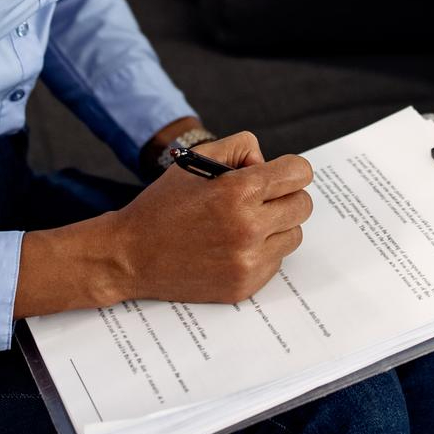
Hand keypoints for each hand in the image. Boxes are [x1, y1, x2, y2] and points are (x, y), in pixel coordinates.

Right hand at [100, 131, 314, 303]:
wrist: (131, 256)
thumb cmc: (164, 204)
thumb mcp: (197, 160)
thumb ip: (241, 148)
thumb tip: (268, 164)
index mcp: (239, 192)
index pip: (299, 173)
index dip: (290, 170)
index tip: (279, 174)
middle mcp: (248, 228)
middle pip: (302, 205)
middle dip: (285, 196)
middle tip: (261, 199)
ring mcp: (248, 261)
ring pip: (293, 235)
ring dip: (276, 226)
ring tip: (244, 224)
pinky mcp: (245, 285)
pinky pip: (276, 262)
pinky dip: (262, 252)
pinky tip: (233, 247)